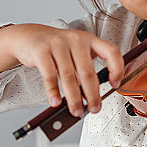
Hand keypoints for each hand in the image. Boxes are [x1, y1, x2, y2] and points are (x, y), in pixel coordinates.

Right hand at [0, 24, 122, 115]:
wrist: (29, 36)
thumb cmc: (57, 48)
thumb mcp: (75, 53)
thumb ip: (84, 70)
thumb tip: (91, 96)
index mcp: (89, 39)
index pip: (111, 51)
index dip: (117, 68)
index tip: (115, 84)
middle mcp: (76, 39)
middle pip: (88, 71)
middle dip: (92, 94)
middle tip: (94, 108)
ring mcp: (58, 44)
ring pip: (69, 76)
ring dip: (74, 98)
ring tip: (76, 110)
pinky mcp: (42, 51)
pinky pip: (50, 75)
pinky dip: (53, 91)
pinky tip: (56, 102)